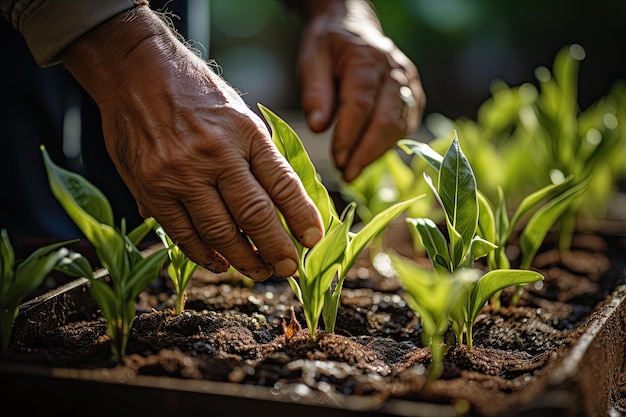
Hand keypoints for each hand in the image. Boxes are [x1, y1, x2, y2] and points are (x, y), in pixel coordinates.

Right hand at [59, 6, 323, 280]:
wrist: (136, 72)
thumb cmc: (196, 94)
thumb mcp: (239, 114)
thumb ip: (258, 156)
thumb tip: (284, 205)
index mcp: (245, 133)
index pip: (283, 183)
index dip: (302, 217)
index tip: (313, 240)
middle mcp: (215, 154)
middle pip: (255, 215)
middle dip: (277, 250)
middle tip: (290, 270)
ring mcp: (180, 174)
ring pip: (220, 232)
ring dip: (244, 260)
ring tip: (260, 273)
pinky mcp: (151, 188)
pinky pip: (182, 235)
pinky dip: (204, 255)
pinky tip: (219, 264)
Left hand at [295, 0, 425, 181]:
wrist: (354, 26)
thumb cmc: (330, 46)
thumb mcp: (312, 60)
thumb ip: (315, 93)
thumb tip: (318, 127)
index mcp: (367, 58)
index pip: (361, 104)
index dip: (349, 136)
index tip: (336, 160)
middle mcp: (395, 70)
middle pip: (387, 119)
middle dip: (366, 152)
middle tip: (345, 174)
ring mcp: (409, 83)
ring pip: (400, 126)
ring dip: (377, 153)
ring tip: (352, 170)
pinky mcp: (414, 96)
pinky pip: (406, 126)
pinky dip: (387, 145)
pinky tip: (367, 156)